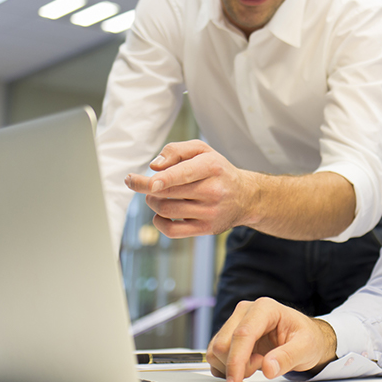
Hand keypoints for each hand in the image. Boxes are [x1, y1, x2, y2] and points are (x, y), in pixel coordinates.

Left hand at [124, 140, 255, 237]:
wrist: (246, 196)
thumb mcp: (202, 150)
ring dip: (152, 202)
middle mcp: (213, 190)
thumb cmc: (218, 171)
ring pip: (167, 210)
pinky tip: (160, 214)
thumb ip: (176, 150)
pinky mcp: (206, 228)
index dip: (161, 179)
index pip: (182, 174)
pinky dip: (159, 222)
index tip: (143, 182)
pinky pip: (172, 231)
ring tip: (155, 195)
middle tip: (135, 182)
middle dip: (145, 187)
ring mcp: (210, 212)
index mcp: (212, 167)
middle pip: (168, 192)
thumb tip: (155, 166)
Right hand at [207, 298, 337, 381]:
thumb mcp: (306, 348)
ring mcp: (235, 322)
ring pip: (215, 351)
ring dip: (232, 366)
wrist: (304, 338)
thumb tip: (268, 368)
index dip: (236, 361)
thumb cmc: (307, 338)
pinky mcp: (229, 335)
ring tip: (257, 362)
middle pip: (223, 344)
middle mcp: (245, 311)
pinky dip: (227, 367)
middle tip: (262, 365)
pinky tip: (247, 364)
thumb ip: (288, 357)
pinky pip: (215, 356)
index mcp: (264, 308)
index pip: (242, 335)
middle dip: (238, 365)